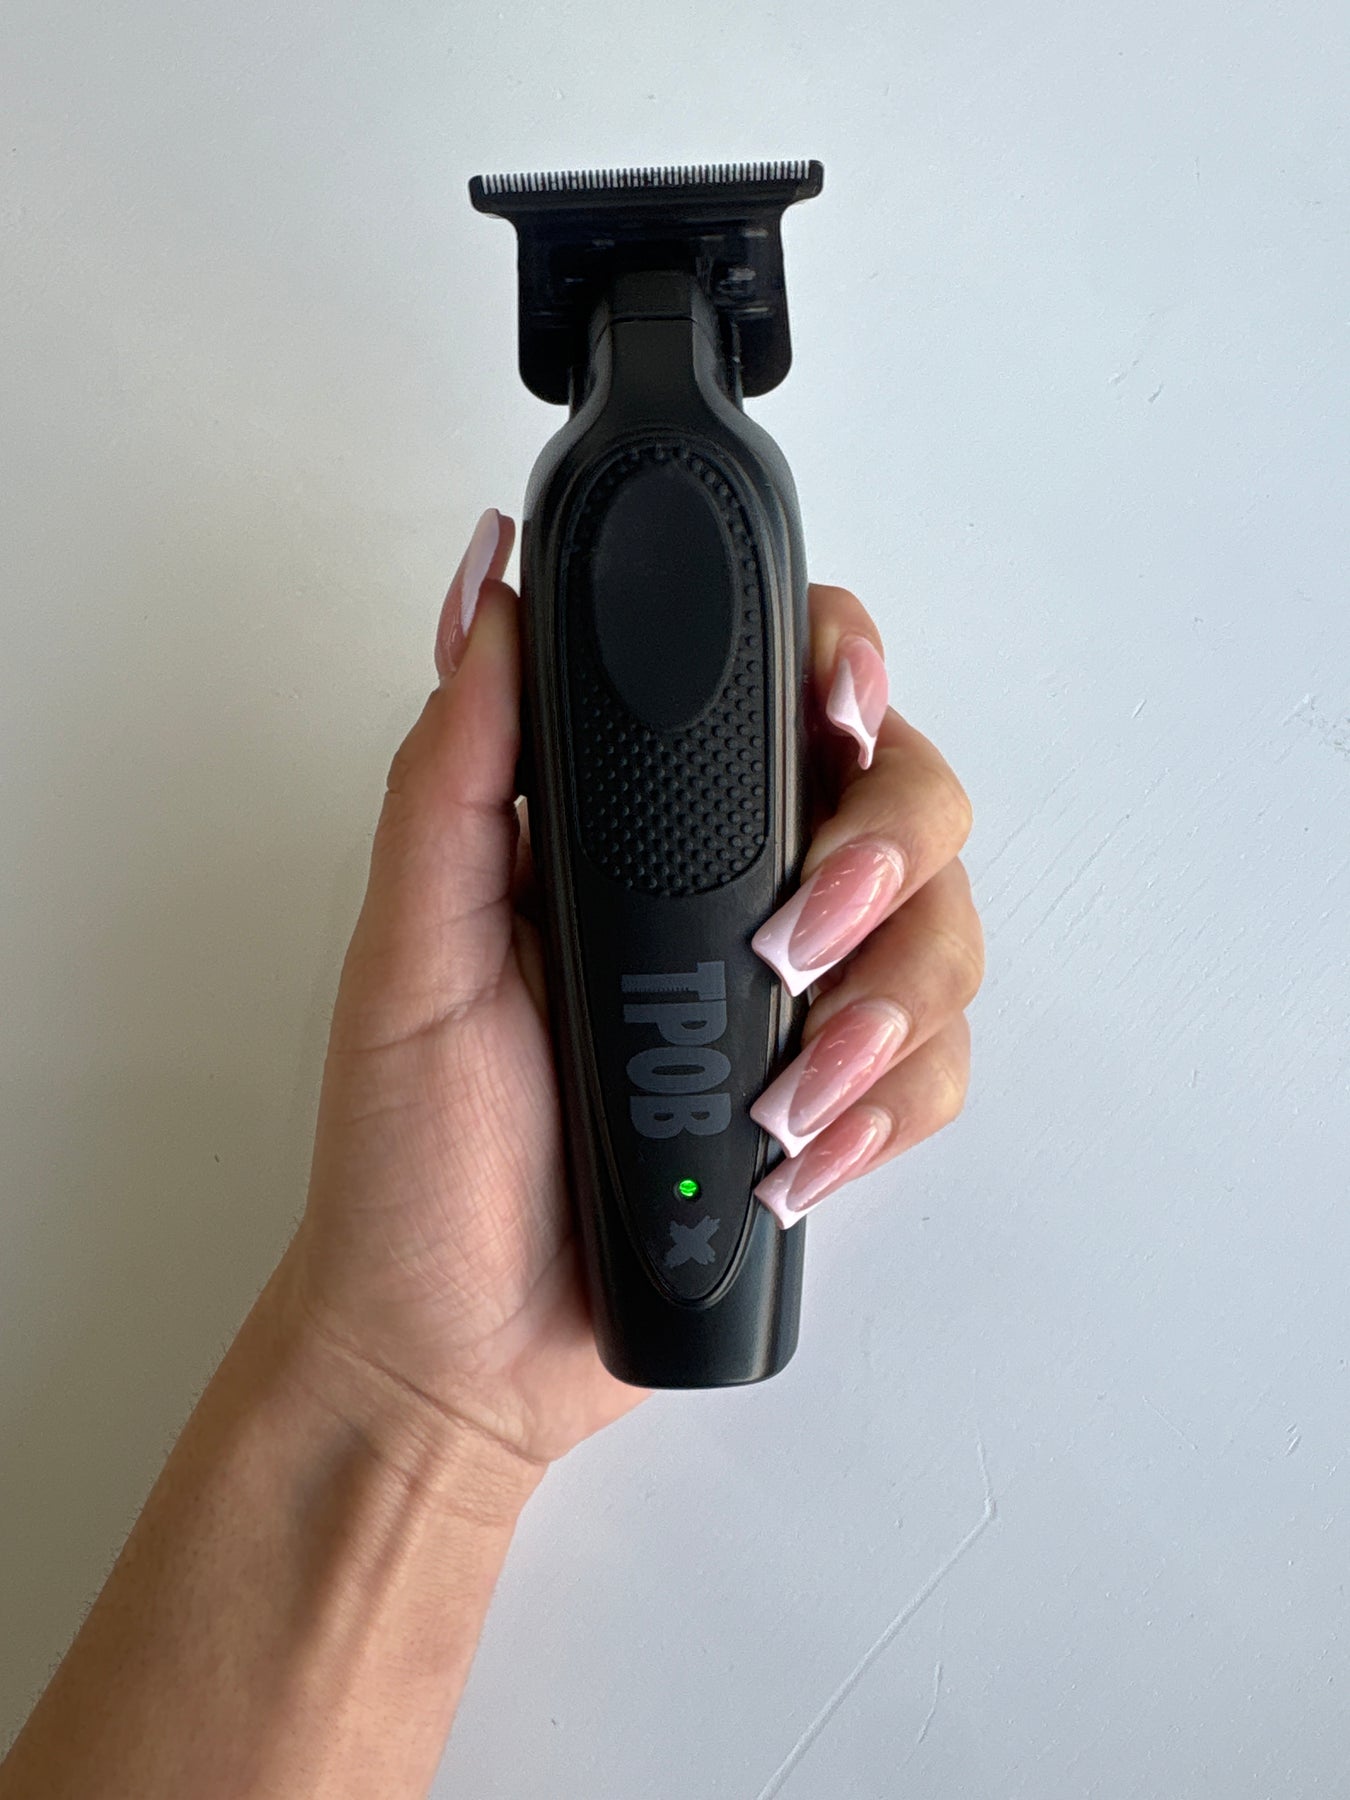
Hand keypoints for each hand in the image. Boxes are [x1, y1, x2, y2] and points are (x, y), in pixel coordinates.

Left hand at [285, 510, 981, 1469]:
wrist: (454, 1349)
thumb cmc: (414, 1152)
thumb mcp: (412, 949)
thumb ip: (455, 771)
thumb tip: (489, 595)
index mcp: (640, 833)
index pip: (784, 696)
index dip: (845, 673)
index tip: (837, 710)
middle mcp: (736, 895)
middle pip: (909, 799)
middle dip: (885, 859)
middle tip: (796, 943)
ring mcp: (796, 1003)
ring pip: (947, 934)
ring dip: (894, 1008)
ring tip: (783, 1101)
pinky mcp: (835, 1108)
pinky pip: (938, 1072)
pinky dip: (894, 1112)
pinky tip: (801, 1163)